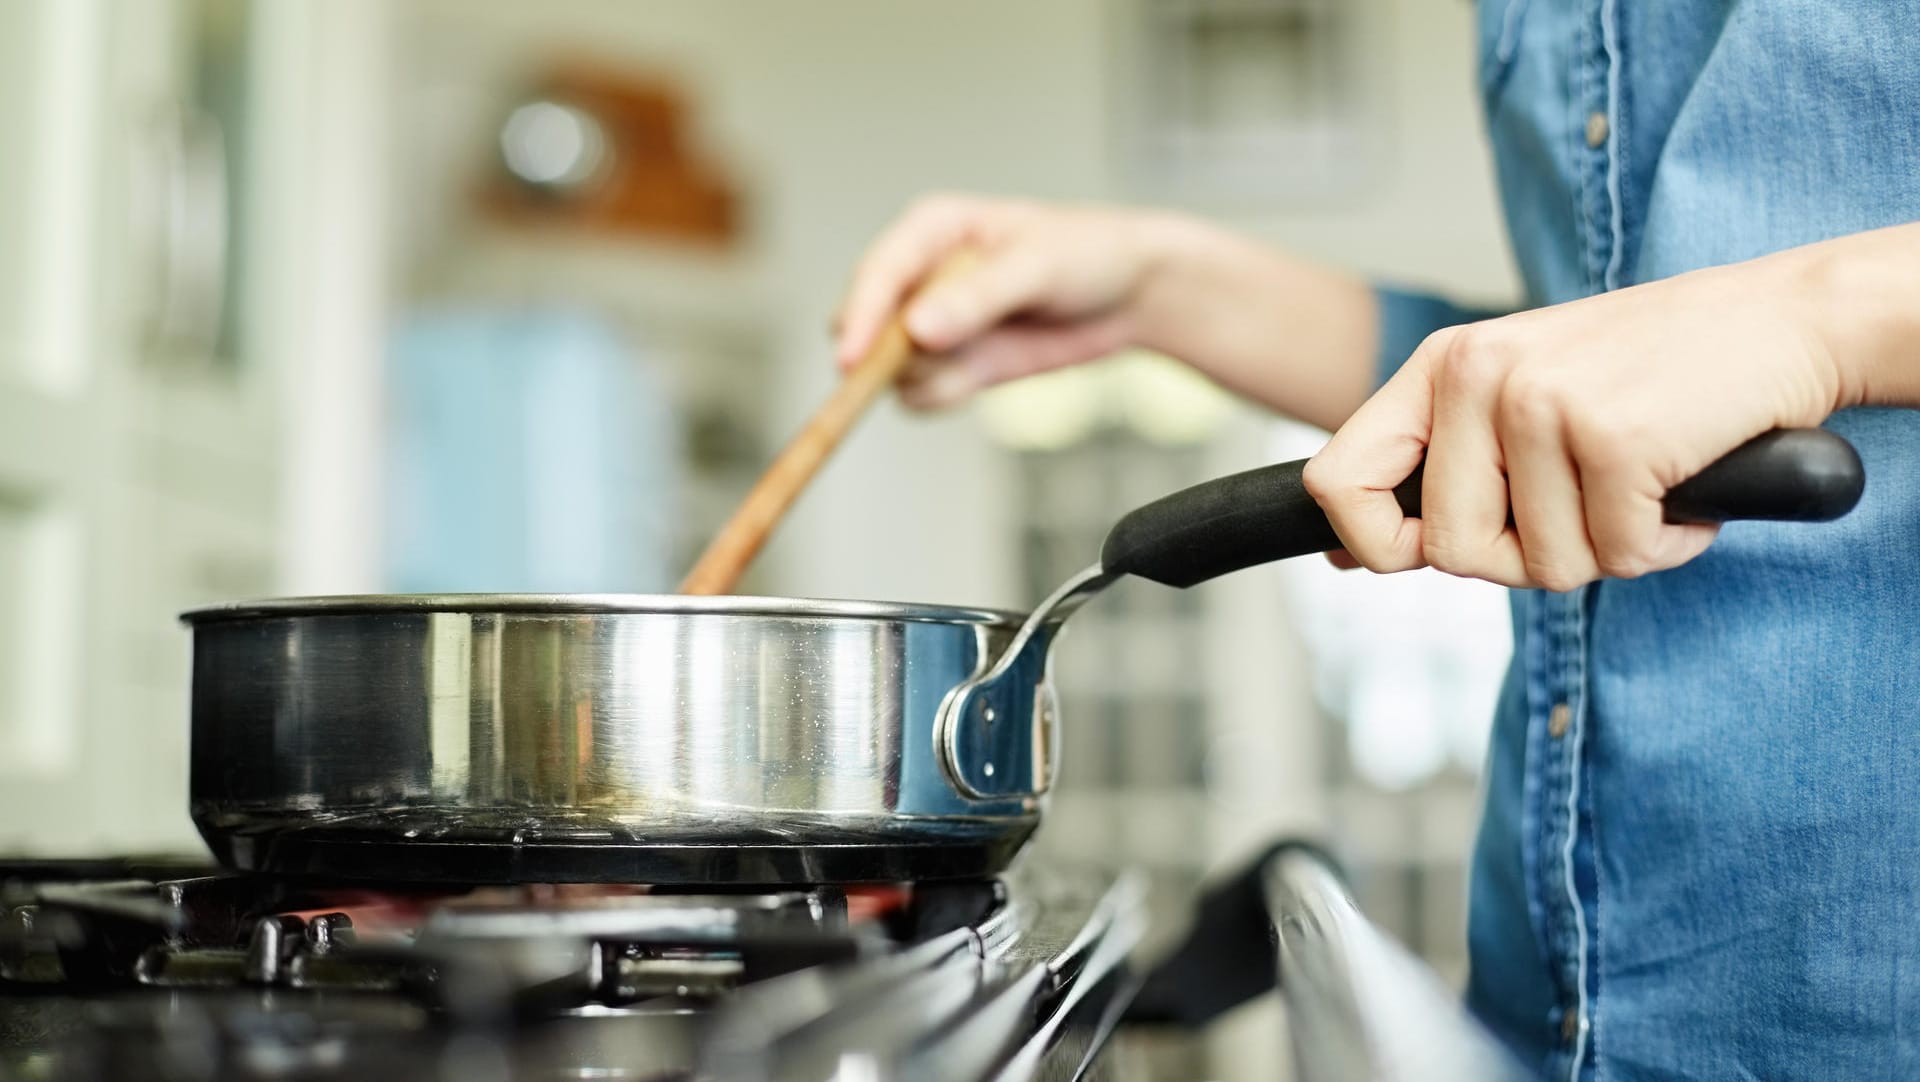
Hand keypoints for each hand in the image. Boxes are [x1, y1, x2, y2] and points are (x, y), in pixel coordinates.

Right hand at [834, 194, 1180, 409]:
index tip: (852, 360)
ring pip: (891, 370)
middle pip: (867, 327)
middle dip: (891, 354)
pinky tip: (987, 374)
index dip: (860, 317)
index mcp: (930, 230)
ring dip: (929, 376)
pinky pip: (921, 395)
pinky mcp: (952, 363)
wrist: (1132, 293)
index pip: (877, 274)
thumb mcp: (1037, 266)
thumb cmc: (1088, 254)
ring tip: (987, 352)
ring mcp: (932, 325)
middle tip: (943, 358)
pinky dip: (946, 395)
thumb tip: (918, 330)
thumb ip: (977, 297)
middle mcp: (920, 277)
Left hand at [1302, 253, 1852, 590]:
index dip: (1372, 545)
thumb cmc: (1651, 371)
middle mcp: (1479, 376)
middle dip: (1525, 557)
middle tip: (1585, 505)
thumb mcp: (1520, 397)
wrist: (1784, 319)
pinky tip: (1682, 485)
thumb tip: (1344, 556)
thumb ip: (1436, 468)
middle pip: (1451, 551)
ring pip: (1543, 565)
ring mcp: (1542, 403)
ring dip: (1607, 549)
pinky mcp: (1613, 437)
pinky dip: (1664, 544)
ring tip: (1640, 481)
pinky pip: (1618, 558)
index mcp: (1443, 366)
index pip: (1338, 481)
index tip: (1418, 556)